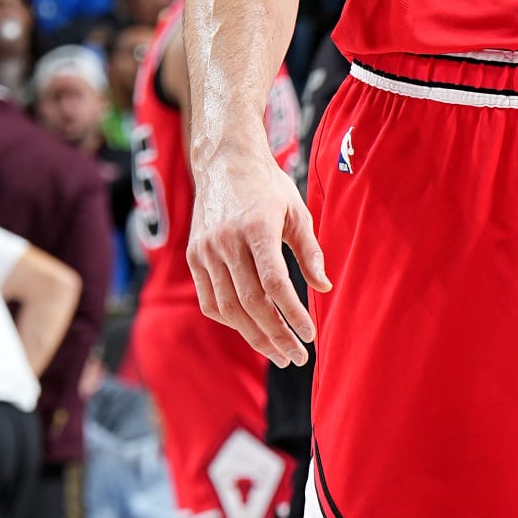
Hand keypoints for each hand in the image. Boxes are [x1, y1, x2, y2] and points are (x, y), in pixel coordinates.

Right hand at [189, 139, 329, 367]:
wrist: (224, 161)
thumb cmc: (268, 187)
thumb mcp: (297, 212)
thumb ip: (310, 251)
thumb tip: (324, 288)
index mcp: (256, 227)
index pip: (273, 283)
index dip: (292, 314)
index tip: (309, 335)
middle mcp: (226, 241)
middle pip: (251, 303)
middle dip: (276, 335)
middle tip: (297, 356)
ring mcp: (205, 250)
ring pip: (228, 308)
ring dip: (254, 336)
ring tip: (279, 353)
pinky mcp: (194, 256)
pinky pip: (210, 301)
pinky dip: (231, 320)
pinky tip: (251, 330)